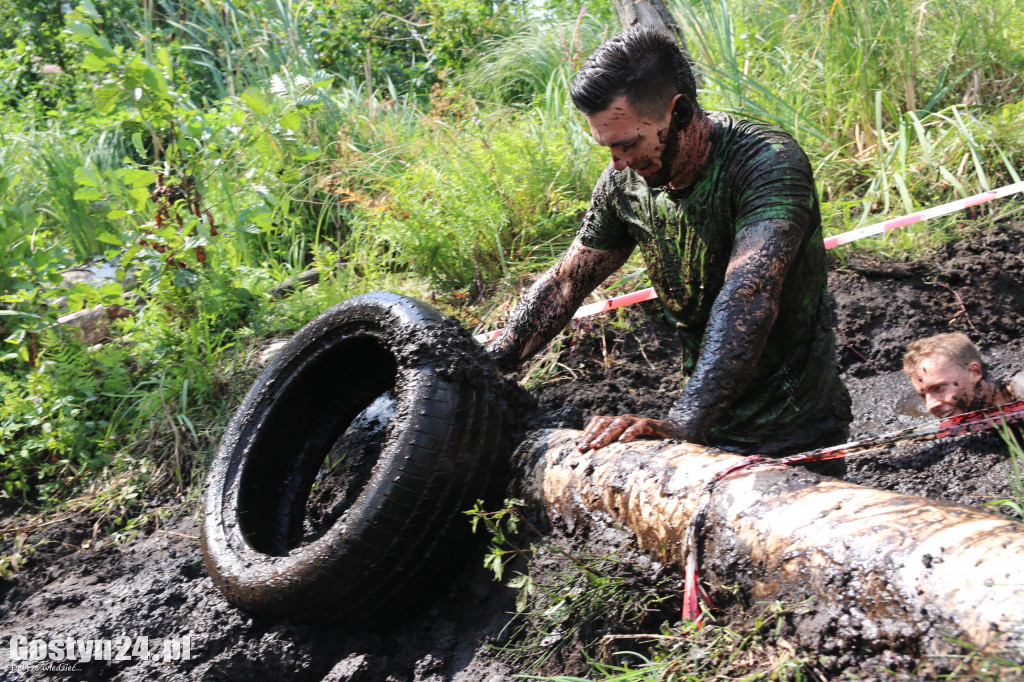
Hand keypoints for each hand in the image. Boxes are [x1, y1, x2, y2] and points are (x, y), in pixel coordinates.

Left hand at [575, 414, 689, 451]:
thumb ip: (617, 450)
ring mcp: (638, 421)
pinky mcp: (652, 425)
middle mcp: (626, 420)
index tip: (578, 447)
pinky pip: (640, 426)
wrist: (678, 434)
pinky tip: (623, 442)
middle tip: (583, 449)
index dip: (587, 433)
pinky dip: (630, 433)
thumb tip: (598, 462)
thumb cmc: (651, 442)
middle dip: (592, 435)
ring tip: (597, 446)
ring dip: (606, 434)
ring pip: (619, 423)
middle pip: (605, 422)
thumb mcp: (631, 447)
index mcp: (618, 424)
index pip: (598, 422)